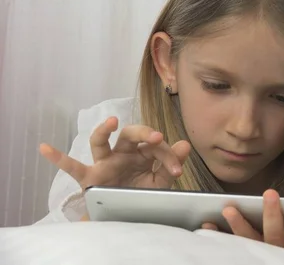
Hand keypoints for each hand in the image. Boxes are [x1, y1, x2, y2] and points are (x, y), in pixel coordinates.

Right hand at [40, 116, 190, 190]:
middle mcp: (122, 153)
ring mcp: (105, 163)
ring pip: (100, 142)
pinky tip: (44, 148)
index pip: (155, 146)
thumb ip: (171, 164)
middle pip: (130, 134)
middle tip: (156, 138)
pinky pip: (72, 167)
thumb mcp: (160, 181)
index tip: (178, 170)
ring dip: (104, 130)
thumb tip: (185, 144)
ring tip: (111, 122)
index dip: (168, 155)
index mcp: (141, 153)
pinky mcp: (90, 177)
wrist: (128, 215)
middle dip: (143, 133)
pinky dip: (58, 158)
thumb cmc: (142, 192)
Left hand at [202, 189, 283, 264]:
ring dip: (238, 225)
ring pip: (248, 242)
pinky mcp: (245, 256)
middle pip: (274, 236)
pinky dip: (216, 237)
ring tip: (228, 208)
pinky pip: (229, 248)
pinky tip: (205, 225)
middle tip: (269, 194)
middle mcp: (278, 256)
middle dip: (272, 216)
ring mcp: (260, 257)